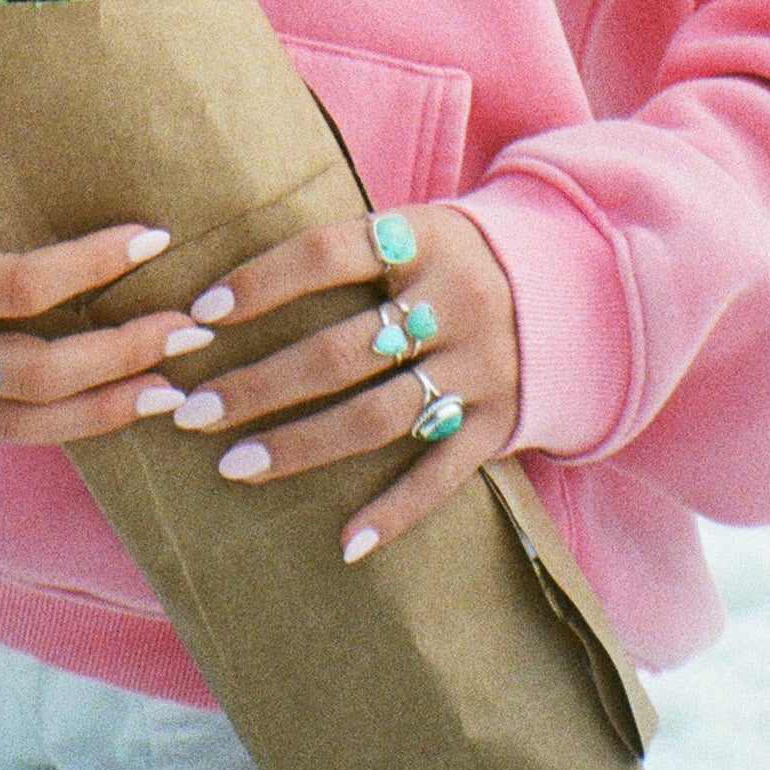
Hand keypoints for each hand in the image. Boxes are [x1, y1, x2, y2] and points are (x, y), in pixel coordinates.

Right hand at [0, 223, 216, 443]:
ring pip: (40, 415)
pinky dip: (85, 424)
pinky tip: (137, 407)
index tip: (153, 236)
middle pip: (41, 366)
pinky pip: (28, 434)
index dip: (90, 264)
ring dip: (113, 400)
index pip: (21, 283)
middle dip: (121, 349)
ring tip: (178, 384)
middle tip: (192, 324)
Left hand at [166, 202, 518, 560]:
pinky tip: (345, 543)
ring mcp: (480, 367)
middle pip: (342, 351)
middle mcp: (454, 302)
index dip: (262, 282)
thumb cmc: (455, 258)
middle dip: (260, 384)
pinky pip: (441, 474)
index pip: (328, 254)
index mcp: (424, 239)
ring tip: (234, 465)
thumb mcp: (416, 226)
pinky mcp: (498, 422)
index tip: (201, 314)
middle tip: (192, 410)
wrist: (577, 286)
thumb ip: (345, 248)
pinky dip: (395, 511)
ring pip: (379, 418)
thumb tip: (236, 279)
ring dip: (301, 446)